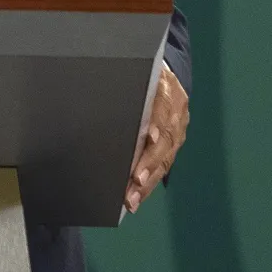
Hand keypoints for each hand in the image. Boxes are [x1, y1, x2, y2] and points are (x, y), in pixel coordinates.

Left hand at [126, 68, 188, 212]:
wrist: (166, 73)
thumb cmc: (140, 76)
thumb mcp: (134, 75)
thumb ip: (122, 89)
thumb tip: (93, 101)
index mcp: (164, 87)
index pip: (162, 105)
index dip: (157, 121)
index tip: (149, 137)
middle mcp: (176, 109)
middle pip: (165, 139)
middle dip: (149, 162)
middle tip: (135, 182)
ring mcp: (179, 127)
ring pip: (166, 157)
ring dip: (149, 180)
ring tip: (133, 198)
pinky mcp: (177, 140)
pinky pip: (166, 163)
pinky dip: (152, 181)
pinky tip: (139, 195)